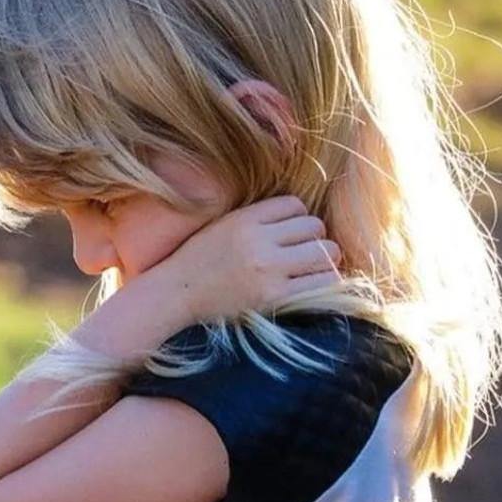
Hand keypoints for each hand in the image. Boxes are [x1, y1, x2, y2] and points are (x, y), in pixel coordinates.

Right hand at [155, 195, 340, 321]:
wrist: (175, 295)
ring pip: (325, 252)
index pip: (295, 205)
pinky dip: (322, 281)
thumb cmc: (198, 261)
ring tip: (311, 267)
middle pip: (314, 226)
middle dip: (314, 238)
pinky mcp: (275, 296)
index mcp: (244, 219)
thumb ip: (257, 218)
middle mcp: (258, 241)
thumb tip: (298, 214)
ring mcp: (268, 269)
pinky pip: (322, 282)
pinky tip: (310, 283)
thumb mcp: (222, 225)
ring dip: (324, 258)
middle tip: (303, 251)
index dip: (297, 218)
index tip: (289, 233)